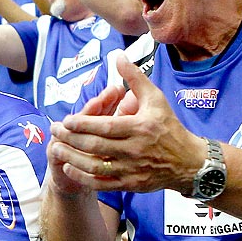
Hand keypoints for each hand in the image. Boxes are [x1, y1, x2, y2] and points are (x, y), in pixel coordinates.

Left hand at [49, 59, 205, 193]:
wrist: (188, 162)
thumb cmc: (169, 127)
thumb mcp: (156, 99)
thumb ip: (134, 78)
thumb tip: (118, 56)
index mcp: (140, 128)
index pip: (106, 126)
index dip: (83, 124)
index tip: (66, 120)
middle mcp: (135, 150)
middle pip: (96, 146)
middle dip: (71, 139)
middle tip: (53, 131)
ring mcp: (132, 169)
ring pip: (95, 166)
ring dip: (72, 158)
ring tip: (56, 148)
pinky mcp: (130, 184)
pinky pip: (102, 183)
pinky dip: (83, 178)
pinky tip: (70, 168)